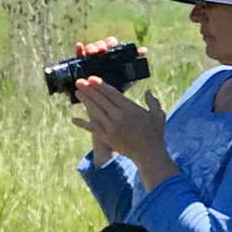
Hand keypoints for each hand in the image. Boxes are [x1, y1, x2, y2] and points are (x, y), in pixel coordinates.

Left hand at [72, 62, 167, 180]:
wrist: (148, 153)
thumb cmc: (155, 134)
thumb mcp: (158, 114)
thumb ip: (152, 102)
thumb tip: (148, 91)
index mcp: (129, 107)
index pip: (111, 93)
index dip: (100, 85)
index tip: (91, 78)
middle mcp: (118, 115)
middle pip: (100, 99)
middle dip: (89, 89)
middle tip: (79, 81)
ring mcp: (111, 126)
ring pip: (94, 111)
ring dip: (85, 101)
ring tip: (77, 93)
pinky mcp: (106, 137)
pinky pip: (92, 128)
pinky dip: (82, 123)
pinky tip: (73, 119)